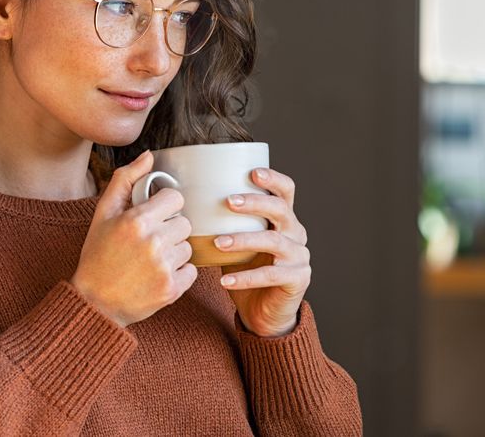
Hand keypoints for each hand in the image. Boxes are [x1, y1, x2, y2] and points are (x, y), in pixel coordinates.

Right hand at [71, 151, 197, 327]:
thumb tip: (149, 155)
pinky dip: (179, 273)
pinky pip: (192, 271)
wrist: (94, 302)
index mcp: (137, 220)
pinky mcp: (172, 289)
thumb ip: (125, 180)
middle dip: (169, 229)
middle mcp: (153, 242)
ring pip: (188, 247)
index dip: (164, 206)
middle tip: (149, 241)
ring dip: (174, 251)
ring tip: (151, 259)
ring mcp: (164, 267)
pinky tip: (157, 275)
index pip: (175, 198)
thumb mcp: (103, 214)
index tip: (153, 216)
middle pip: (184, 223)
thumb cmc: (97, 255)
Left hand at [216, 168, 310, 337]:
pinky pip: (271, 275)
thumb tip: (185, 201)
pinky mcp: (298, 279)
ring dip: (244, 239)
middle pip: (281, 210)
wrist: (263, 312)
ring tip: (219, 243)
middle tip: (228, 201)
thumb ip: (222, 223)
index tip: (252, 173)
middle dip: (255, 202)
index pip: (286, 191)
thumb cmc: (246, 270)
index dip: (273, 179)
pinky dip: (246, 277)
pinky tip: (225, 280)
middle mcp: (296, 233)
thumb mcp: (235, 242)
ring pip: (275, 242)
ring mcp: (300, 256)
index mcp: (283, 219)